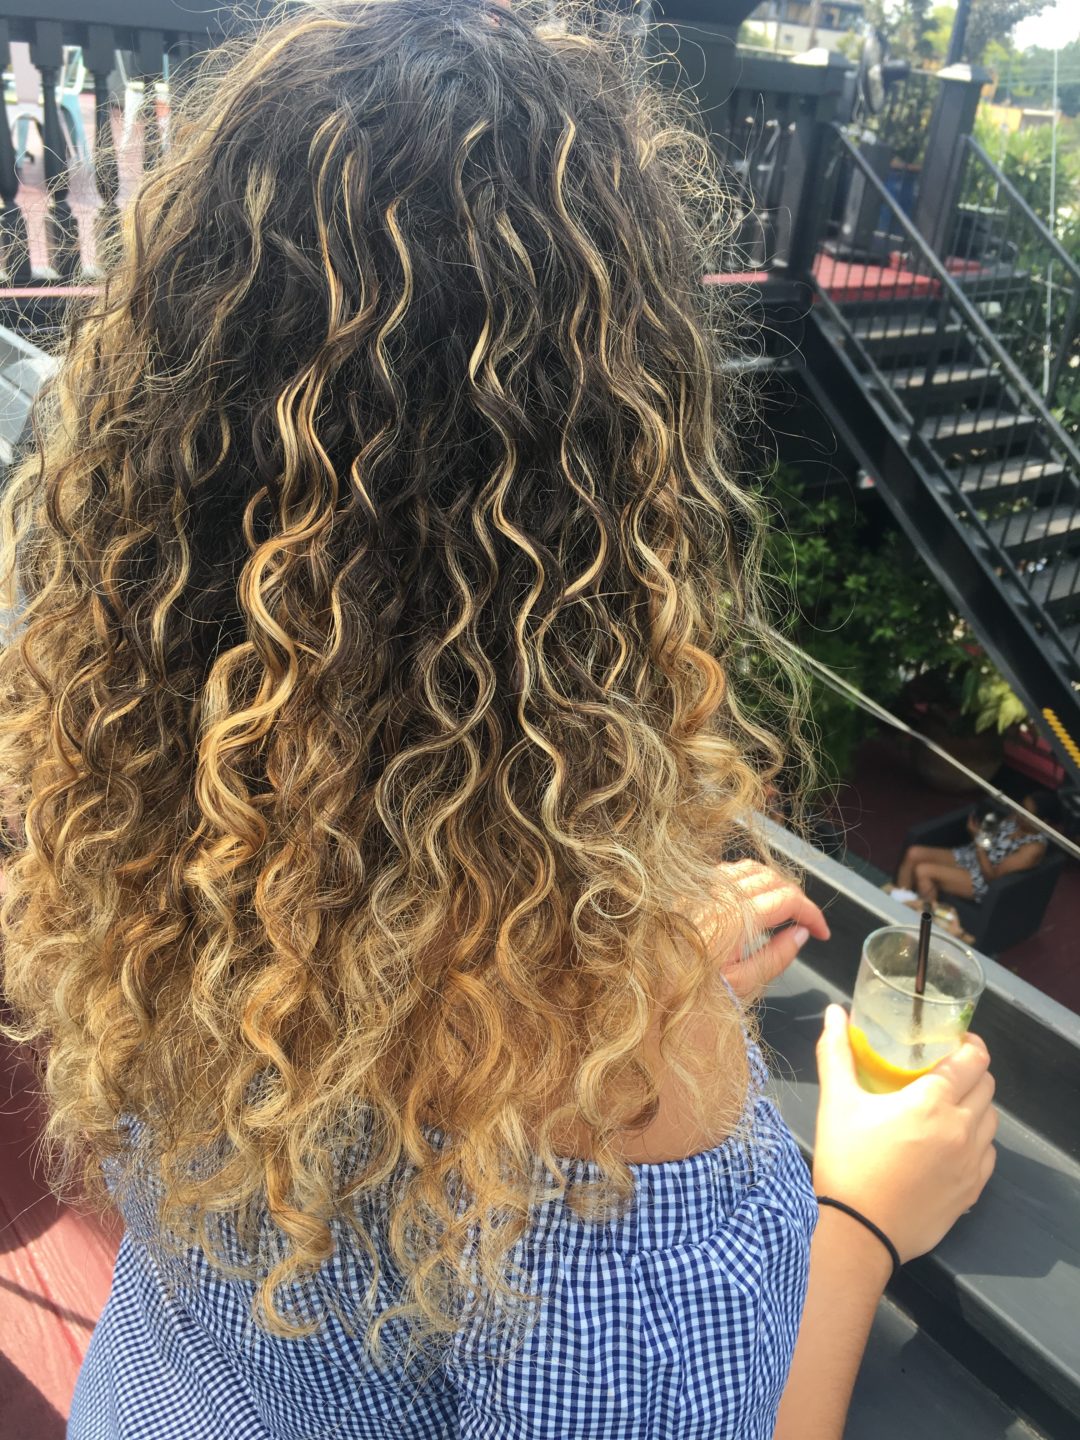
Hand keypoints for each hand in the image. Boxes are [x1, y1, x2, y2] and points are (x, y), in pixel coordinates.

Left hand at [696, 860, 830, 999]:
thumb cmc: (691, 990)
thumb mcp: (743, 984)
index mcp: (735, 917)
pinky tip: (753, 901)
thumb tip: (802, 934)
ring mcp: (702, 888)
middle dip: (797, 899)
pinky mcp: (690, 889)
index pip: (788, 900)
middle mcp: (718, 894)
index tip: (822, 932)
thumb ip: (777, 956)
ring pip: (752, 870)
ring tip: (785, 911)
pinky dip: (750, 881)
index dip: (812, 914)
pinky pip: (729, 872)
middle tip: (806, 923)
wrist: (650, 987)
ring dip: (775, 885)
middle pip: (773, 879)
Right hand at [813, 1005, 997, 1263]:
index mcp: (933, 1101)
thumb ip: (837, 1052)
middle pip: (987, 1086)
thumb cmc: (847, 1161)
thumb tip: (834, 1011)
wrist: (859, 1231)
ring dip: (975, 1106)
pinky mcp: (972, 1191)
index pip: (974, 1059)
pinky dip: (975, 1142)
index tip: (951, 1041)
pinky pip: (988, 1155)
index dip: (969, 1044)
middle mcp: (962, 1129)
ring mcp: (972, 1163)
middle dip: (970, 1072)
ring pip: (990, 1120)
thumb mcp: (837, 1102)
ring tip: (947, 1108)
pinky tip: (949, 1145)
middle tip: (943, 1072)